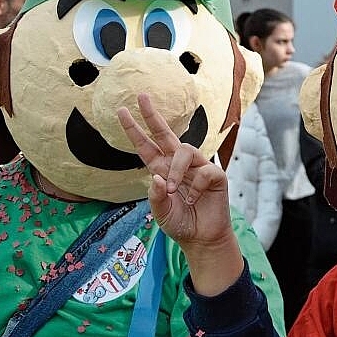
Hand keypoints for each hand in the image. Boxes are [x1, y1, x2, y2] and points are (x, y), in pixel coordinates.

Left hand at [118, 93, 242, 295]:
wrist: (202, 240)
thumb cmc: (180, 224)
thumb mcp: (160, 213)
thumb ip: (156, 196)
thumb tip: (157, 177)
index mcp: (162, 171)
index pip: (146, 146)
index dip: (134, 130)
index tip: (121, 111)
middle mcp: (179, 165)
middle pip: (166, 134)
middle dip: (153, 115)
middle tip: (141, 97)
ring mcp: (198, 168)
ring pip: (185, 150)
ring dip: (175, 169)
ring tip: (173, 189)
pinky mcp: (215, 176)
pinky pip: (204, 170)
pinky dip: (196, 186)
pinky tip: (194, 200)